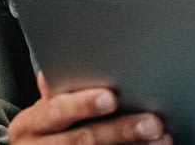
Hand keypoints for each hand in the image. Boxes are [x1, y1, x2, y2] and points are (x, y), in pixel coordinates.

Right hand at [8, 78, 170, 143]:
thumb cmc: (47, 123)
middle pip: (82, 139)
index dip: (83, 105)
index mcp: (32, 123)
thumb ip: (61, 87)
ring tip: (162, 138)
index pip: (58, 111)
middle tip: (152, 122)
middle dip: (120, 130)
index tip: (111, 98)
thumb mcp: (45, 105)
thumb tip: (80, 58)